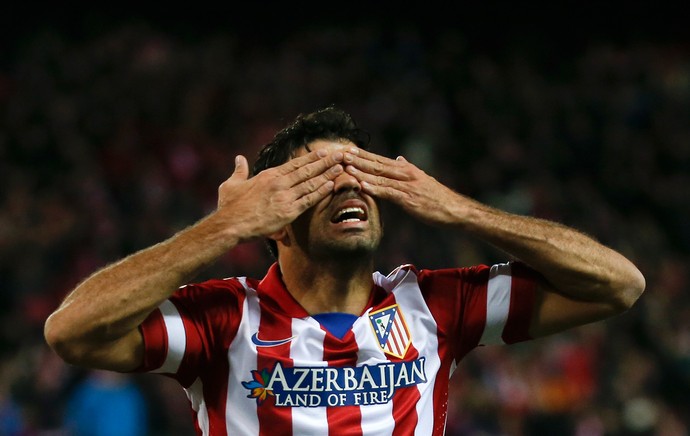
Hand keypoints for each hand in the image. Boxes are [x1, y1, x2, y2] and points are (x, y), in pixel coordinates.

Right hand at [216, 149, 344, 238]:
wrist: (230, 225)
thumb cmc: (229, 207)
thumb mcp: (232, 184)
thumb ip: (239, 170)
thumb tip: (239, 159)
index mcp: (269, 175)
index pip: (295, 163)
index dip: (312, 157)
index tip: (324, 152)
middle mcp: (279, 183)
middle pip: (307, 170)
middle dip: (326, 161)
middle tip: (341, 154)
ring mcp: (285, 197)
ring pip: (311, 183)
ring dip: (328, 174)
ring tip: (341, 167)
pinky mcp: (288, 212)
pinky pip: (309, 200)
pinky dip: (321, 192)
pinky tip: (331, 185)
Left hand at [343, 148, 462, 225]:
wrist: (454, 209)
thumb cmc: (437, 197)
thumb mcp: (422, 179)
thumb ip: (407, 169)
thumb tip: (399, 158)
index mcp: (406, 169)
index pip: (380, 160)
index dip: (363, 155)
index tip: (347, 149)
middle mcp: (405, 173)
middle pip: (377, 164)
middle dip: (358, 159)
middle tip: (340, 153)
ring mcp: (407, 185)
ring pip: (381, 176)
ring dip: (362, 171)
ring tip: (346, 167)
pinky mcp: (410, 199)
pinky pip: (389, 192)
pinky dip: (375, 188)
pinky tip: (363, 185)